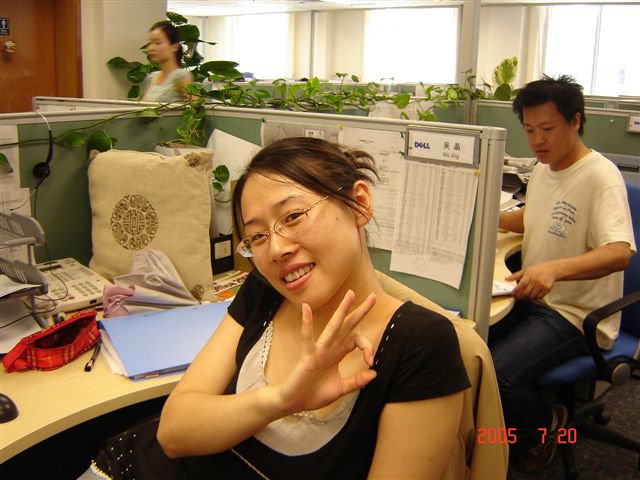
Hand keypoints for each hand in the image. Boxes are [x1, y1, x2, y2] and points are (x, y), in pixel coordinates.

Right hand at [274, 290, 377, 415]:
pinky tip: (306, 308)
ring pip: (333, 326)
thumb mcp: (341, 389)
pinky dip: (306, 323)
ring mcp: (319, 350)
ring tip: (351, 294)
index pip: (356, 340)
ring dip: (342, 310)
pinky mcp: (307, 356)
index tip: (371, 361)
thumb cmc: (314, 394)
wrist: (294, 403)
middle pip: (348, 325)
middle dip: (361, 311)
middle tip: (374, 296)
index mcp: (337, 353)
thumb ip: (356, 381)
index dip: (367, 347)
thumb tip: (374, 373)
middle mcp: (330, 348)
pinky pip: (307, 338)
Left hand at [506, 262, 557, 299]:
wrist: (552, 270)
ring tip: (524, 295)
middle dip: (520, 296)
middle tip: (517, 297)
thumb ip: (516, 275)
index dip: (516, 291)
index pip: (521, 285)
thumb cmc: (538, 269)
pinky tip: (533, 294)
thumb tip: (506, 278)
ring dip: (527, 297)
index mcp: (529, 275)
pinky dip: (535, 297)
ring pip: (532, 296)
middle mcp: (536, 280)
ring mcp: (542, 285)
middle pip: (526, 292)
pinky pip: (539, 297)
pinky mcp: (547, 289)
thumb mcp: (526, 270)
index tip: (513, 294)